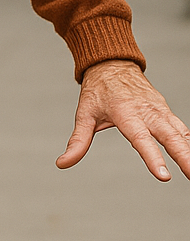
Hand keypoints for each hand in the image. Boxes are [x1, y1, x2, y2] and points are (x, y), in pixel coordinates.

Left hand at [56, 60, 189, 180]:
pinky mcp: (166, 110)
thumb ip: (78, 142)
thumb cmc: (98, 91)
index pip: (141, 139)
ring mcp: (160, 110)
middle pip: (170, 137)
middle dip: (184, 157)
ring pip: (181, 133)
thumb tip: (63, 163)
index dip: (153, 158)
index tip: (164, 176)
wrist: (112, 65)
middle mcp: (147, 111)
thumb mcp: (84, 114)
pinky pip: (183, 128)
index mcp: (125, 113)